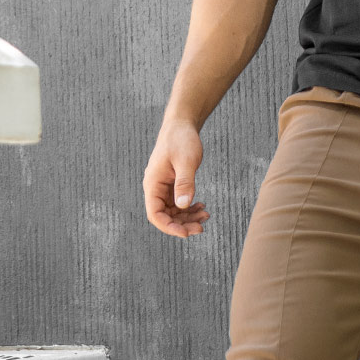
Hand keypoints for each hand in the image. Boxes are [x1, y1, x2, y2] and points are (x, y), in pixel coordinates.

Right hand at [143, 120, 209, 237]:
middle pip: (165, 216)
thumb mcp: (185, 161)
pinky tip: (202, 207)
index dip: (169, 227)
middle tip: (201, 228)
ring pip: (173, 212)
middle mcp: (155, 188)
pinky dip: (190, 209)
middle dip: (182, 225)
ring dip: (188, 218)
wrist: (181, 126)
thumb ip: (184, 183)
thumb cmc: (181, 140)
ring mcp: (163, 188)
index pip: (155, 214)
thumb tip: (184, 205)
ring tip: (206, 216)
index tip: (186, 233)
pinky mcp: (172, 185)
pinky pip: (178, 204)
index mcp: (152, 183)